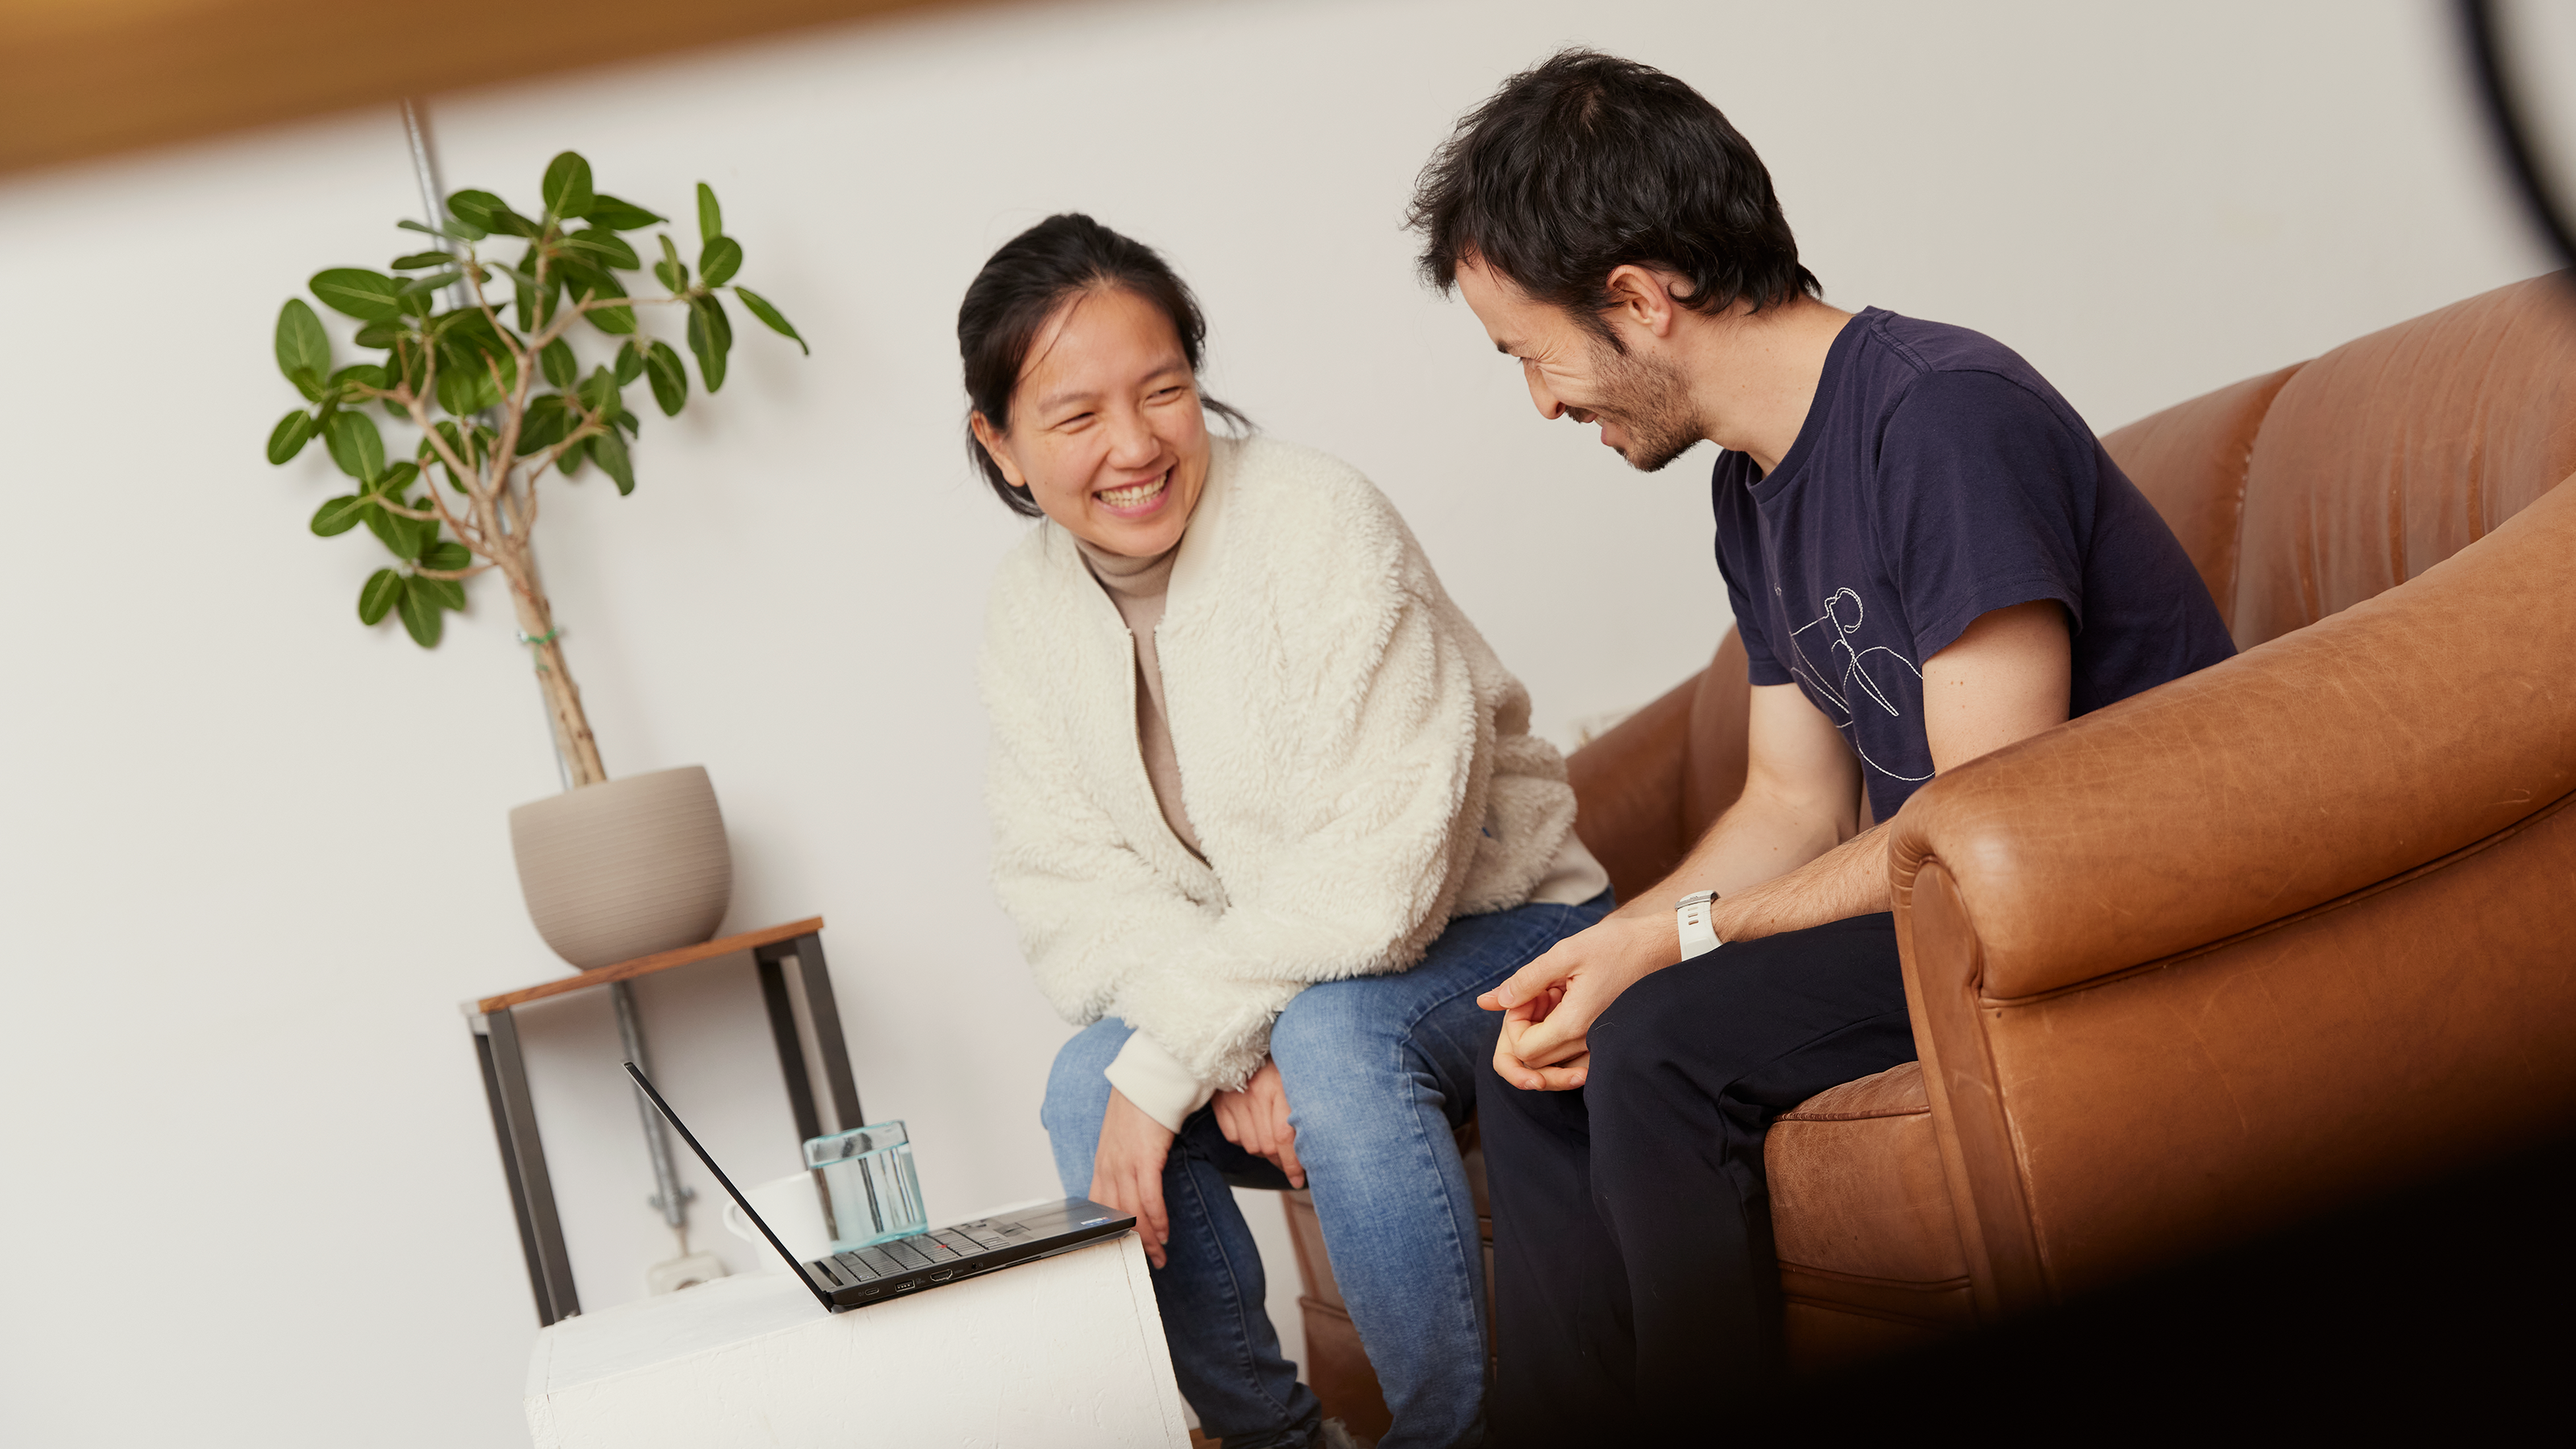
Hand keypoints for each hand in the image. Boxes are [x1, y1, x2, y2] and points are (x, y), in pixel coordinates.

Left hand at [1089, 1088, 1176, 1268]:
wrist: (1151, 1076)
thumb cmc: (1142, 1103)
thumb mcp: (1124, 1136)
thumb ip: (1123, 1157)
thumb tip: (1132, 1177)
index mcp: (1102, 1161)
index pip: (1099, 1206)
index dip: (1110, 1230)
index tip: (1124, 1246)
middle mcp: (1109, 1164)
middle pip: (1116, 1214)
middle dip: (1132, 1241)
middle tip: (1146, 1260)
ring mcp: (1125, 1161)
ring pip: (1132, 1211)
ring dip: (1147, 1237)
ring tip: (1159, 1254)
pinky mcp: (1144, 1157)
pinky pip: (1149, 1197)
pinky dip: (1157, 1218)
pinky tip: (1164, 1232)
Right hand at [1211, 1058, 1304, 1187]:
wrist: (1249, 1041)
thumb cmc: (1280, 1064)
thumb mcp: (1298, 1080)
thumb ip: (1305, 1110)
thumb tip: (1317, 1148)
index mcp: (1280, 1086)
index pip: (1285, 1136)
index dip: (1293, 1163)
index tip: (1299, 1179)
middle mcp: (1256, 1093)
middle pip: (1268, 1146)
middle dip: (1281, 1161)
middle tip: (1291, 1165)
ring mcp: (1236, 1099)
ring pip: (1252, 1146)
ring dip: (1265, 1152)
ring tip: (1274, 1143)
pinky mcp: (1221, 1103)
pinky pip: (1234, 1137)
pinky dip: (1245, 1140)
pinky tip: (1255, 1129)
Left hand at [1477, 909, 1679, 1089]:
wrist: (1662, 947)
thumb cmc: (1617, 945)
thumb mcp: (1565, 953)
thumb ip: (1525, 980)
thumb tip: (1492, 1001)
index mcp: (1575, 1024)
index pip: (1522, 1050)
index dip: (1513, 1023)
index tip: (1525, 994)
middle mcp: (1588, 1043)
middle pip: (1533, 1060)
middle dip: (1525, 1027)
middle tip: (1539, 993)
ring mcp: (1599, 1045)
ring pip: (1552, 1061)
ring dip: (1542, 1032)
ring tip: (1554, 995)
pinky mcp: (1606, 1041)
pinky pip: (1572, 1057)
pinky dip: (1558, 1037)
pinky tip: (1566, 1003)